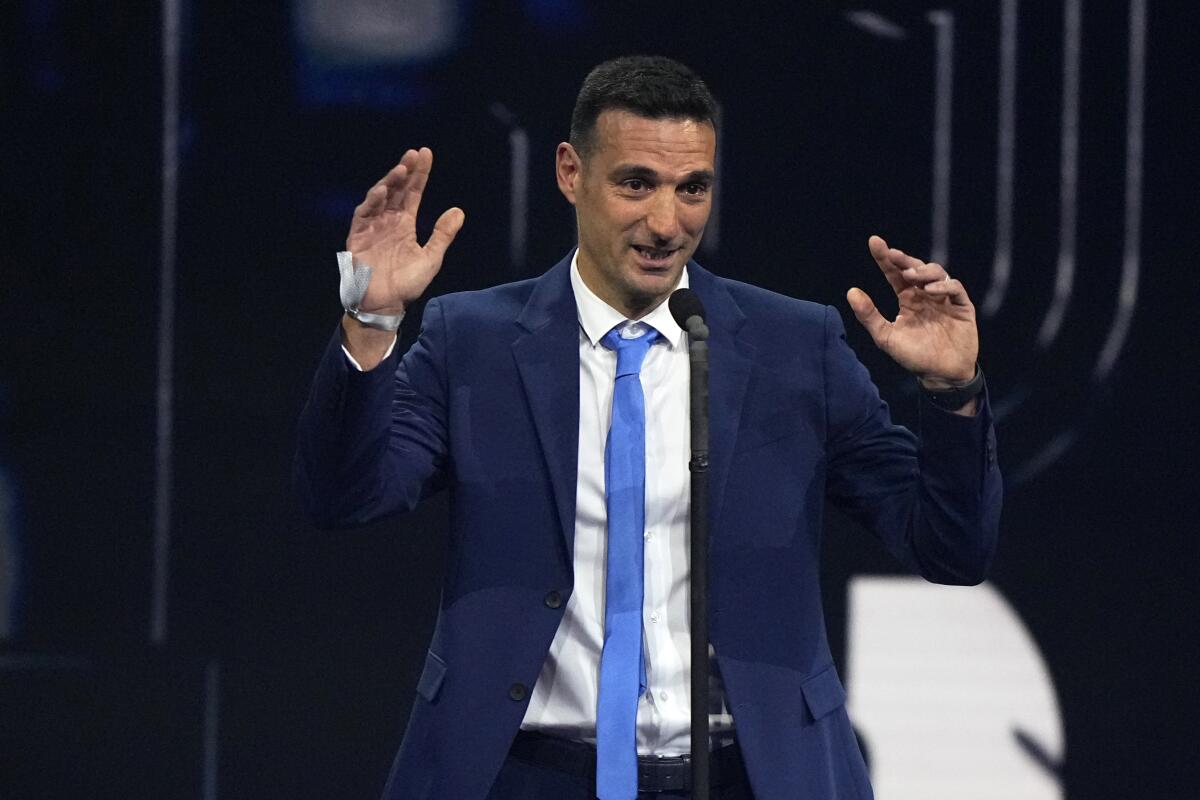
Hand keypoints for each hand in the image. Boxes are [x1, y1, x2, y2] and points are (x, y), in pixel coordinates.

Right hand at [345, 147, 464, 315]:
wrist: (385, 305)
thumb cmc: (407, 284)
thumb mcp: (431, 257)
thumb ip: (443, 234)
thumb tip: (459, 210)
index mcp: (405, 224)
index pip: (413, 193)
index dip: (419, 174)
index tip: (426, 154)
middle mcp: (388, 221)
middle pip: (397, 190)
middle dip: (405, 171)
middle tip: (414, 154)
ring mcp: (372, 227)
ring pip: (380, 198)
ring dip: (390, 182)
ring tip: (402, 168)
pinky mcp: (358, 236)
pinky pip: (364, 214)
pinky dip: (373, 202)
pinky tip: (384, 191)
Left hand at [846, 235, 977, 385]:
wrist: (940, 375)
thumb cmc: (912, 356)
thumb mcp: (885, 337)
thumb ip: (869, 315)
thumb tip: (851, 291)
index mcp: (907, 299)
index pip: (894, 274)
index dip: (885, 258)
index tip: (874, 242)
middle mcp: (925, 295)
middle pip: (916, 268)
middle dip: (904, 259)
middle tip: (893, 255)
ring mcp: (945, 299)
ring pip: (936, 273)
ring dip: (923, 271)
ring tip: (911, 276)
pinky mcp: (962, 306)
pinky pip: (955, 288)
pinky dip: (944, 285)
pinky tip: (931, 290)